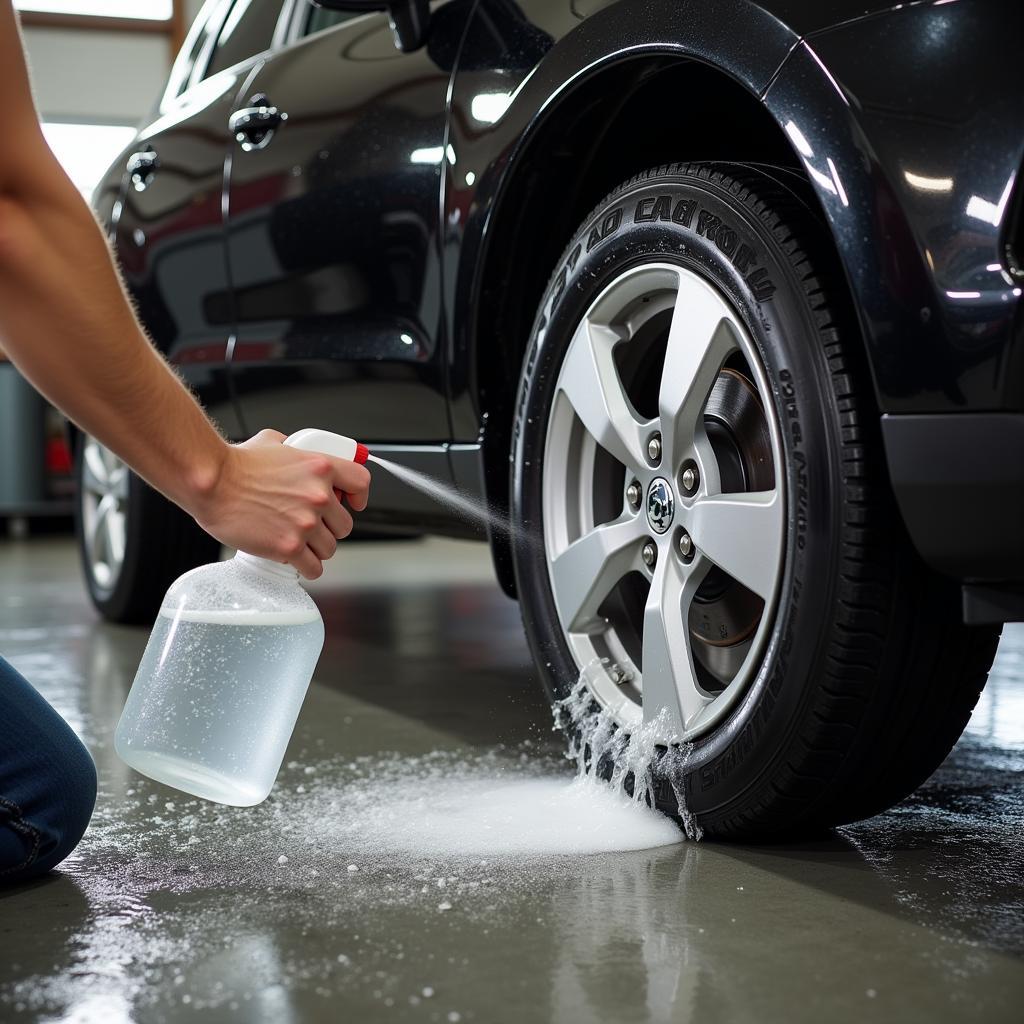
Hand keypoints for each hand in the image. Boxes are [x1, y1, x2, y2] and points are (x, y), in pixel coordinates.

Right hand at [190, 429, 370, 579]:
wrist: (212, 483)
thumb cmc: (235, 464)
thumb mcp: (274, 443)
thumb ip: (294, 450)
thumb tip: (296, 452)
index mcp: (321, 467)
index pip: (361, 483)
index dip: (358, 496)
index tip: (353, 503)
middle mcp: (319, 496)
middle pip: (345, 525)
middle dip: (330, 528)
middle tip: (311, 526)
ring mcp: (306, 523)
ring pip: (330, 548)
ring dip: (317, 549)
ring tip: (299, 543)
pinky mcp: (289, 546)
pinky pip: (313, 568)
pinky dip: (307, 568)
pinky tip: (297, 561)